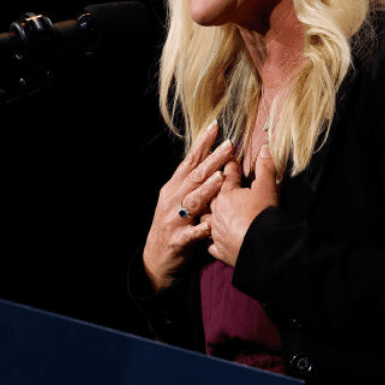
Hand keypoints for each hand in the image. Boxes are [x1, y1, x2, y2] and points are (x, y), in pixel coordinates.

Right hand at [143, 121, 234, 291]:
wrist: (156, 258)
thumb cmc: (173, 225)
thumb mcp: (179, 200)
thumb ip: (194, 184)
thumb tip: (214, 161)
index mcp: (174, 188)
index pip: (190, 161)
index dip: (202, 144)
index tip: (216, 127)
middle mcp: (172, 199)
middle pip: (194, 176)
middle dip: (211, 160)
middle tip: (229, 146)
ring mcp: (174, 220)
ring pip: (192, 201)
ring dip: (206, 189)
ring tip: (221, 178)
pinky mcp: (177, 240)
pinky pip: (191, 234)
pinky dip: (200, 229)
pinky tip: (211, 225)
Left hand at [206, 144, 278, 265]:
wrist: (259, 246)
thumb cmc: (262, 215)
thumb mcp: (266, 188)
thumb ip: (265, 168)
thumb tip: (265, 149)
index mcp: (226, 193)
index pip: (227, 175)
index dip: (228, 165)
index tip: (226, 157)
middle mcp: (216, 210)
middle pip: (210, 196)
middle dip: (211, 189)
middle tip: (212, 184)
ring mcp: (216, 230)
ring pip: (205, 219)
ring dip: (206, 215)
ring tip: (207, 212)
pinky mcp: (219, 249)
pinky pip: (211, 244)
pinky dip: (211, 242)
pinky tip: (211, 240)